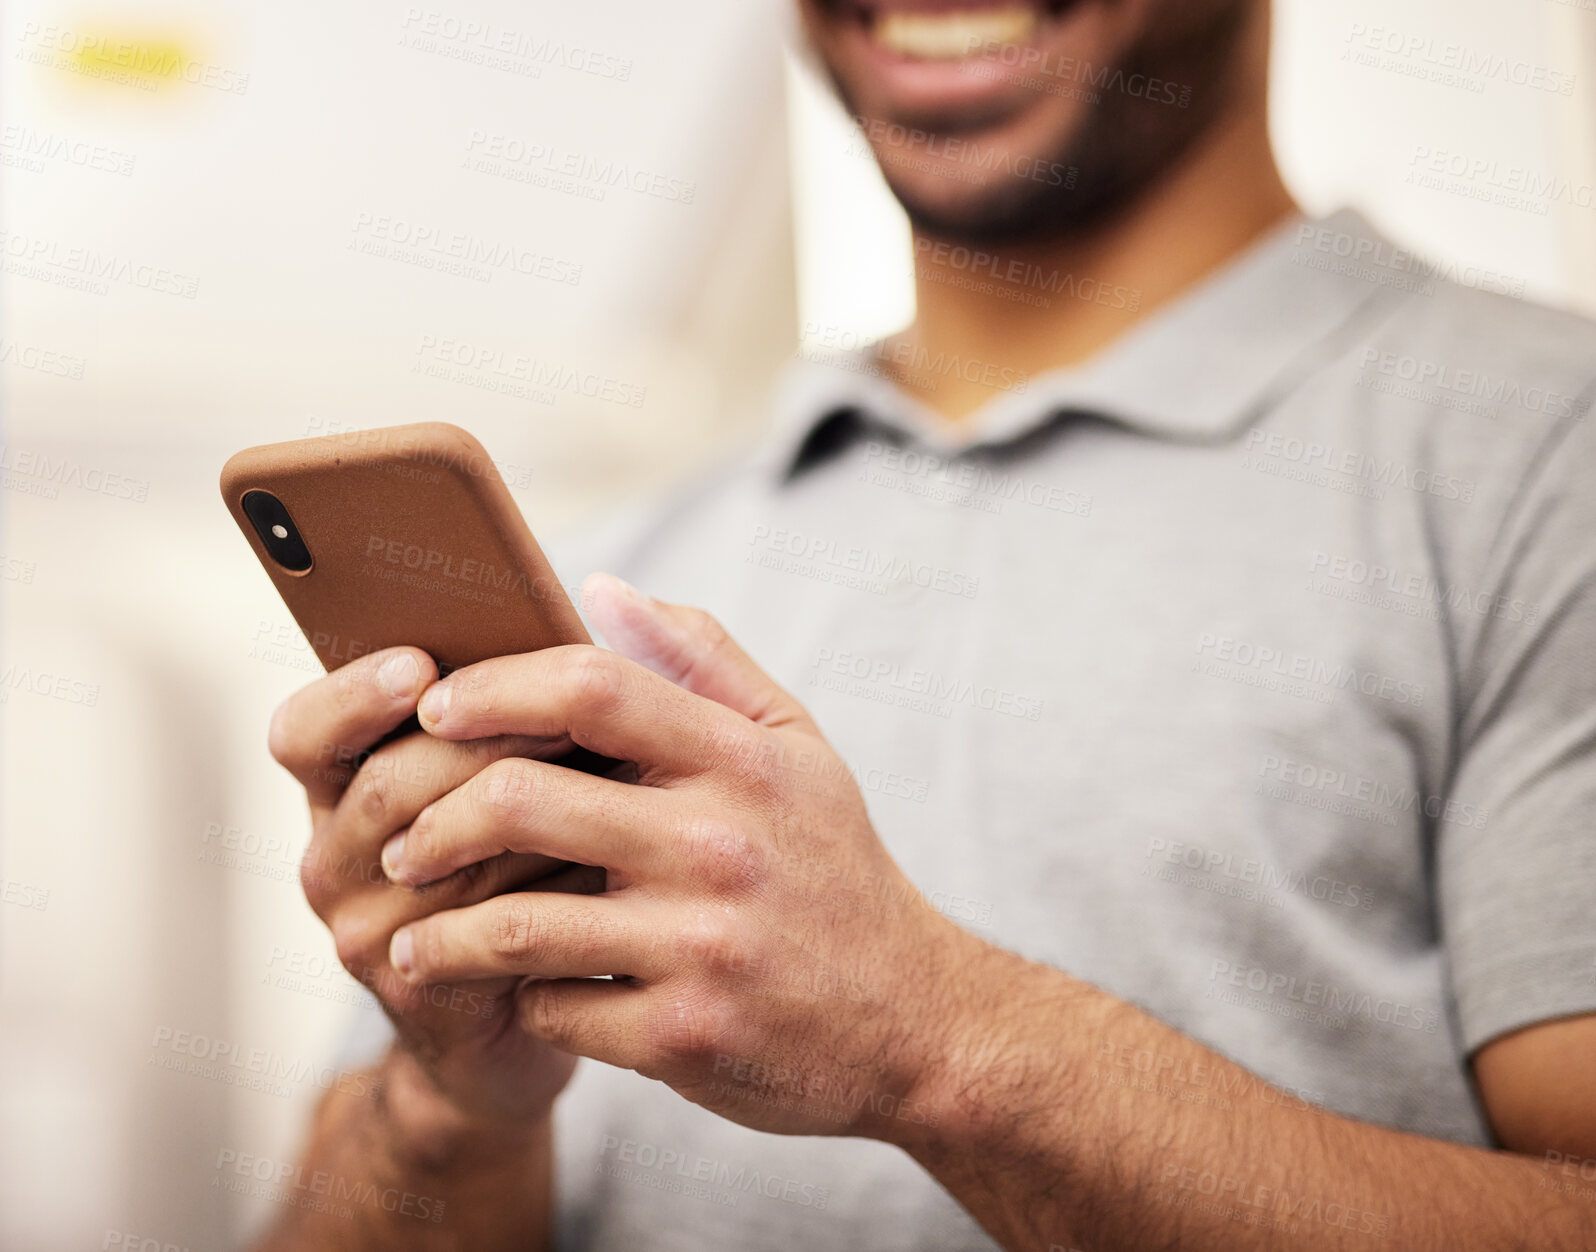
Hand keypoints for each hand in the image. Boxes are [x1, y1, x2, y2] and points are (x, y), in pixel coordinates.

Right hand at [268, 646, 593, 1151]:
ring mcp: (365, 929)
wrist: (537, 1014)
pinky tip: (607, 865)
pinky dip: (547, 886)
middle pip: (384, 782)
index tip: (418, 662)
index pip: (305, 732)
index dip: (352, 694)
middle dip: (482, 742)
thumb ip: (525, 704)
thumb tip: (596, 603)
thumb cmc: (540, 870)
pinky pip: (475, 926)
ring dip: (530, 811)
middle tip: (569, 717)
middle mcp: (336, 857)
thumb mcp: (521, 779)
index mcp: (347, 787)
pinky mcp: (416, 988)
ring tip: (611, 775)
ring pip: (438, 851)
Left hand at [379, 574, 984, 1138]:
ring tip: (411, 937)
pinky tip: (508, 996)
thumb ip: (702, 660)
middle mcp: (720, 844)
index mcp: (742, 760)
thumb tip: (598, 587)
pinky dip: (514, 1002)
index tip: (434, 710)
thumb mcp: (797, 748)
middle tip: (403, 842)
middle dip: (433, 821)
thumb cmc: (834, 870)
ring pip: (514, 923)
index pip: (590, 686)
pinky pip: (550, 1009)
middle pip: (522, 800)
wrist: (915, 1021)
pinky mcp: (683, 1036)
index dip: (492, 689)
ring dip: (438, 932)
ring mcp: (700, 945)